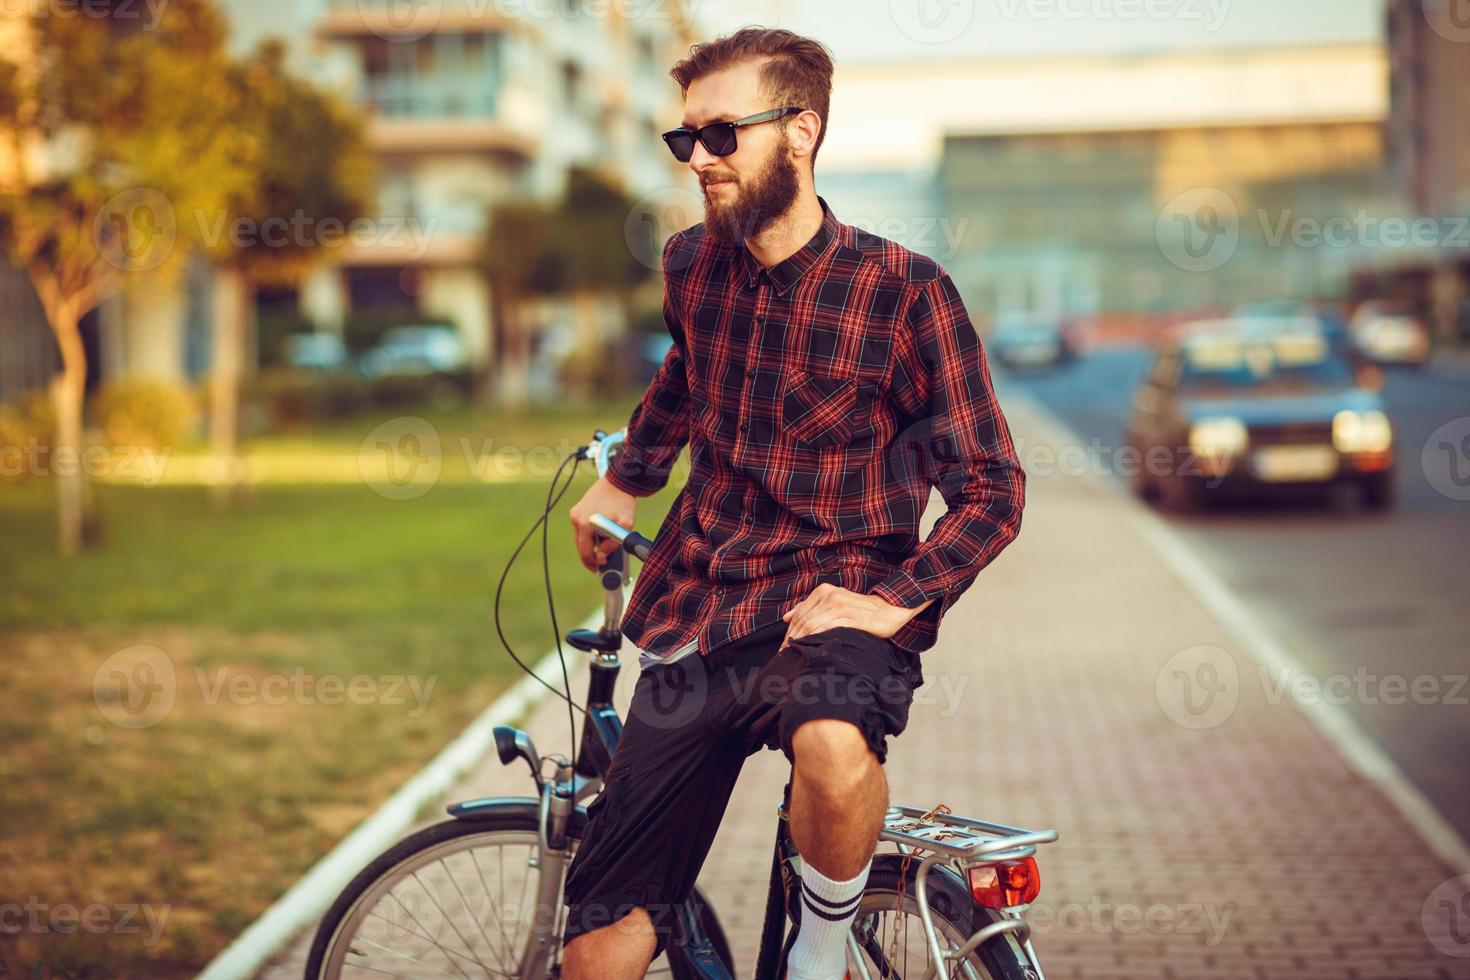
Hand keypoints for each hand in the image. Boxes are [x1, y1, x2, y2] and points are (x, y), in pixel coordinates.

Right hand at [569, 476, 637, 571]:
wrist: (618, 482)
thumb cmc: (623, 503)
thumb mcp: (625, 526)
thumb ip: (613, 544)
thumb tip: (602, 554)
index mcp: (586, 524)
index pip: (584, 552)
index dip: (592, 562)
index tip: (600, 566)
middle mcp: (577, 519)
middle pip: (580, 546)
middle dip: (590, 555)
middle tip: (600, 561)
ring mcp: (575, 513)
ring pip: (579, 537)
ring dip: (589, 544)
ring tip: (602, 545)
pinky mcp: (576, 509)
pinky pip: (580, 528)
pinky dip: (588, 534)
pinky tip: (598, 533)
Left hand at [778, 583, 927, 650]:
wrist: (889, 610)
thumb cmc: (860, 611)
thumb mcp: (834, 603)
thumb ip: (810, 607)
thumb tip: (787, 617)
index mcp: (823, 591)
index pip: (799, 614)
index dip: (789, 632)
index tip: (783, 648)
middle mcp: (829, 595)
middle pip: (803, 620)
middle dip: (791, 640)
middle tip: (784, 656)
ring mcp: (840, 606)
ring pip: (812, 625)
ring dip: (801, 642)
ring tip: (795, 657)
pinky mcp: (850, 617)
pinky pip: (827, 629)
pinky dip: (816, 640)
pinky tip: (812, 650)